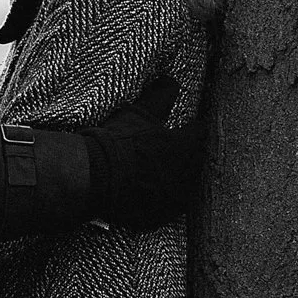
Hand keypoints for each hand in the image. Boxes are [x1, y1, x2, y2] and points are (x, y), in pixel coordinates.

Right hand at [83, 88, 203, 228]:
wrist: (96, 177)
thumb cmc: (120, 141)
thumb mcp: (140, 112)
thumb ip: (161, 94)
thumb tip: (170, 78)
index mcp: (188, 146)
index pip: (201, 133)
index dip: (194, 129)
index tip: (190, 126)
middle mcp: (187, 176)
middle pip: (196, 165)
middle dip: (189, 157)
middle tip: (175, 152)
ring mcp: (173, 201)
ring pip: (183, 190)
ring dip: (176, 181)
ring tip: (160, 175)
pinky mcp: (157, 219)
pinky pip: (162, 210)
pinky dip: (157, 202)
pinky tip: (147, 195)